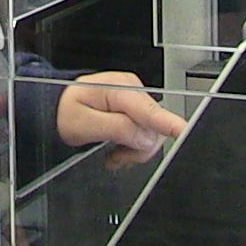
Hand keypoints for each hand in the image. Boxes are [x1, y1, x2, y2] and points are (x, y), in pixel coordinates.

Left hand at [55, 71, 186, 169]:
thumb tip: (145, 137)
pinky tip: (117, 148)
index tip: (186, 132)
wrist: (58, 106)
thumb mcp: (82, 124)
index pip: (151, 110)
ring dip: (134, 150)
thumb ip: (116, 129)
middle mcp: (133, 90)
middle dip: (138, 148)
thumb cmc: (64, 111)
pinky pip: (145, 132)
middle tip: (115, 157)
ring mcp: (136, 99)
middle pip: (154, 128)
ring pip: (152, 134)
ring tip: (113, 154)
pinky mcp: (137, 109)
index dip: (170, 124)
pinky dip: (133, 146)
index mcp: (119, 89)